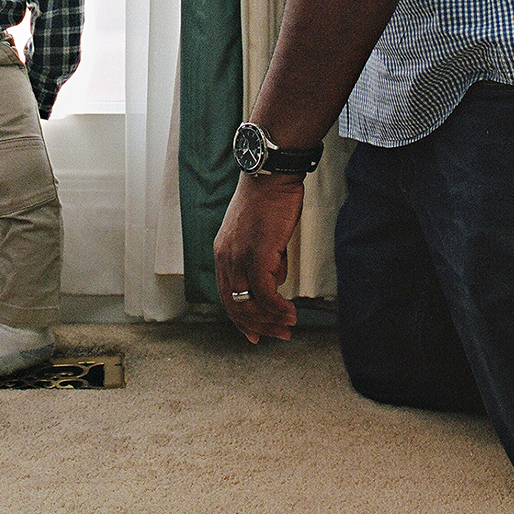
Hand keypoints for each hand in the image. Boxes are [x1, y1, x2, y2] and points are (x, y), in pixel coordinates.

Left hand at [214, 172, 305, 343]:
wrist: (271, 177)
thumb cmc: (270, 202)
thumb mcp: (260, 235)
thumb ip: (264, 260)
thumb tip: (275, 282)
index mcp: (223, 253)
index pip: (226, 296)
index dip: (241, 319)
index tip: (256, 335)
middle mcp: (225, 258)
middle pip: (235, 305)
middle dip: (257, 326)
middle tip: (279, 336)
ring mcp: (238, 257)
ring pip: (249, 304)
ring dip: (270, 321)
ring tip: (288, 327)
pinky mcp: (256, 256)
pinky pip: (265, 294)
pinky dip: (278, 309)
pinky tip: (290, 313)